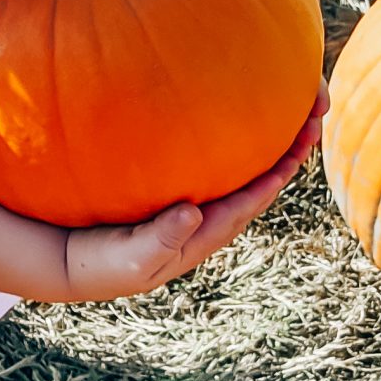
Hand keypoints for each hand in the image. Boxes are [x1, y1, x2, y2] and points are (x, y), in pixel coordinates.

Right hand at [62, 86, 327, 302]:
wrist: (70, 261)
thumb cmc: (101, 262)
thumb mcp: (131, 257)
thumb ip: (161, 238)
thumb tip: (192, 211)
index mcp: (202, 235)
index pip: (250, 201)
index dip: (276, 175)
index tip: (300, 147)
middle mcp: (203, 220)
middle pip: (255, 186)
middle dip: (283, 157)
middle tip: (309, 121)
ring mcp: (187, 209)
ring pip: (235, 177)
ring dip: (262, 152)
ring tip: (282, 118)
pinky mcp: (165, 195)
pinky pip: (207, 170)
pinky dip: (223, 148)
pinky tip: (216, 119)